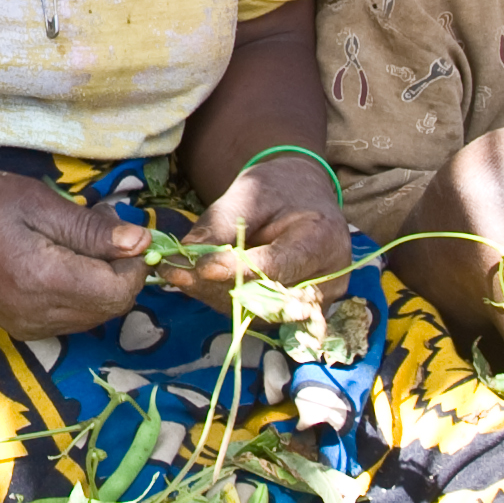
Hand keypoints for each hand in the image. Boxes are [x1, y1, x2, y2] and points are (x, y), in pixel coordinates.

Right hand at [0, 165, 147, 338]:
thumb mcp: (34, 200)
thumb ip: (89, 228)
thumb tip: (140, 241)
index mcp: (44, 281)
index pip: (120, 290)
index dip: (133, 260)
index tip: (121, 225)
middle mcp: (38, 315)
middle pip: (112, 308)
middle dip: (120, 269)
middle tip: (100, 225)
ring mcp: (26, 327)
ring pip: (94, 316)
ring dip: (101, 281)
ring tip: (76, 239)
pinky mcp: (18, 327)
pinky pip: (70, 318)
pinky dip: (80, 293)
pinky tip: (60, 260)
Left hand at [166, 157, 349, 295]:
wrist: (302, 196)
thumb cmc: (278, 188)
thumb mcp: (250, 192)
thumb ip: (221, 223)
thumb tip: (185, 253)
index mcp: (322, 238)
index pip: (278, 265)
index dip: (238, 270)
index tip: (202, 267)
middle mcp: (328, 277)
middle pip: (266, 295)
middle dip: (216, 286)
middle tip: (174, 273)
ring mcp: (318, 300)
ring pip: (258, 311)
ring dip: (216, 296)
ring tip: (181, 276)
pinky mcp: (300, 312)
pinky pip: (259, 314)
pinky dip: (226, 300)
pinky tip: (200, 283)